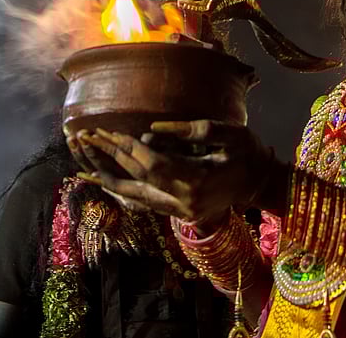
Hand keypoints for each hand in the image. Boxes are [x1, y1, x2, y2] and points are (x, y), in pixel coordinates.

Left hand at [68, 120, 273, 225]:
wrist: (262, 183)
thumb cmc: (248, 152)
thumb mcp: (227, 133)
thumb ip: (191, 130)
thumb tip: (152, 132)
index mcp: (196, 181)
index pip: (151, 164)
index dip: (126, 147)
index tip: (104, 131)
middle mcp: (183, 202)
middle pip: (137, 181)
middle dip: (109, 158)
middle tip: (84, 138)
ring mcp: (180, 213)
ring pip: (135, 198)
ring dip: (109, 179)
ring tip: (82, 165)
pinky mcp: (178, 215)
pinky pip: (144, 203)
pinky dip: (123, 191)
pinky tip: (105, 182)